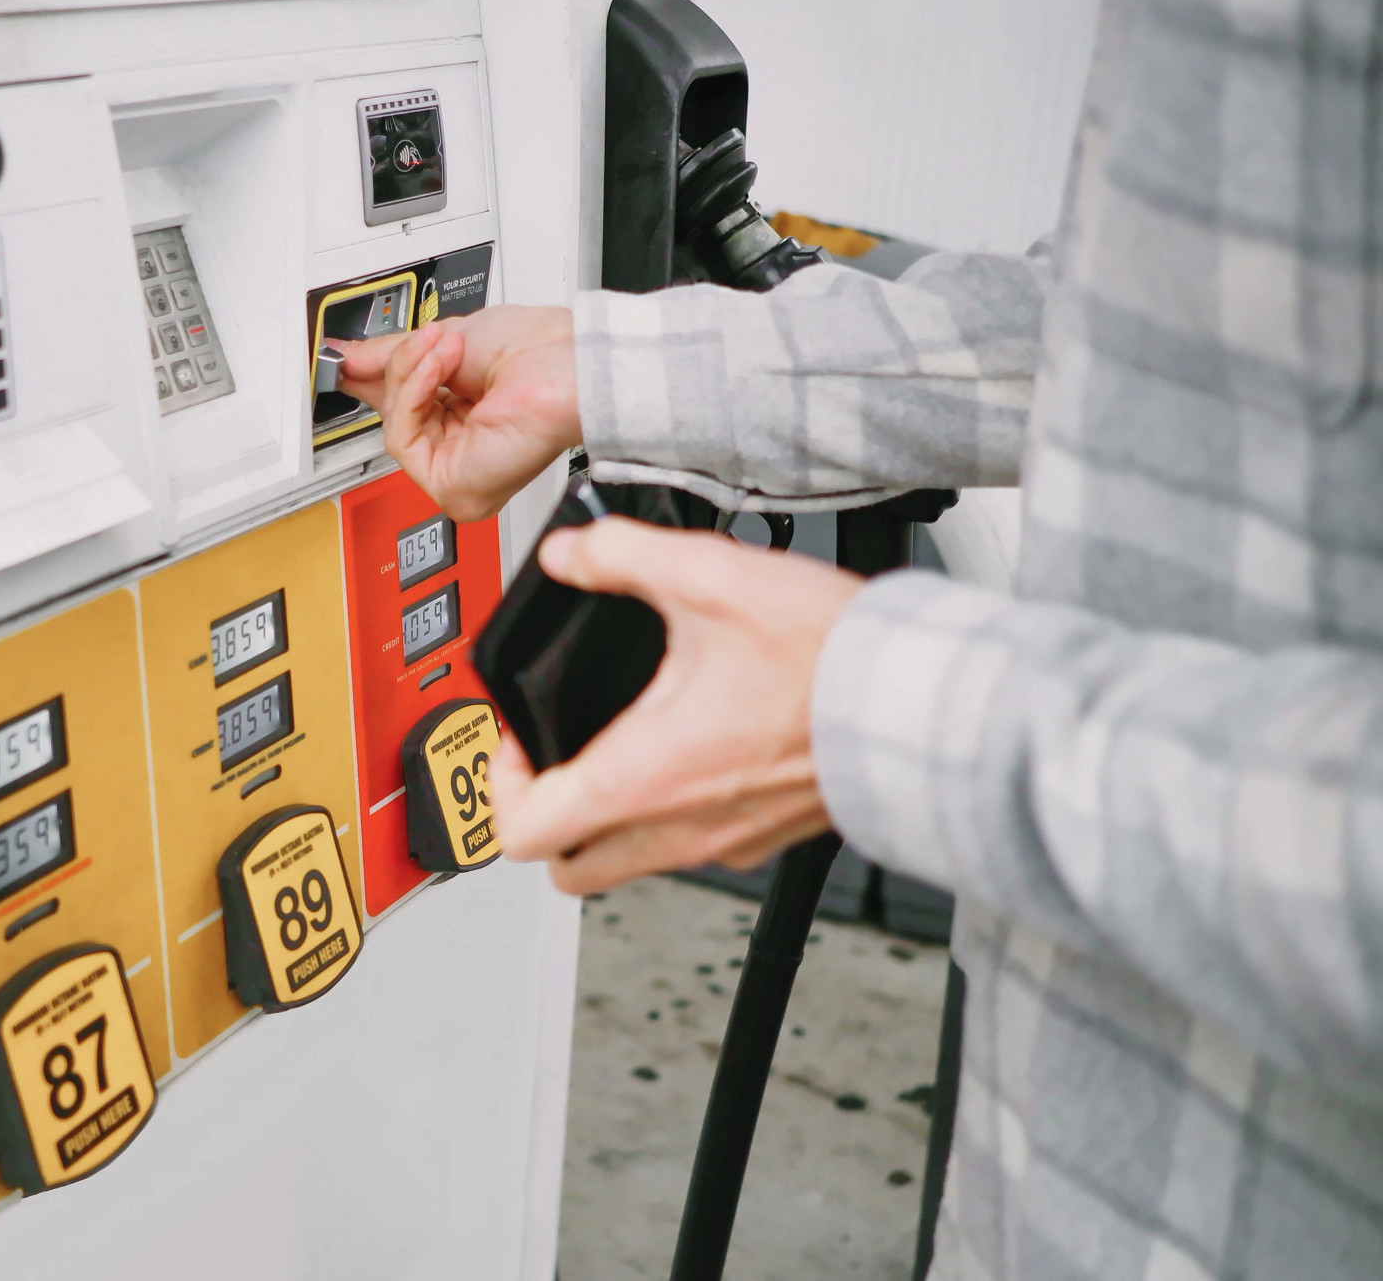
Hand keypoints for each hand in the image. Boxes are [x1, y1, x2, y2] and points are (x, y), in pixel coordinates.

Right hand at [332, 304, 580, 520]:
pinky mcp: (452, 487)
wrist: (565, 364)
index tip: (346, 357)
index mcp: (466, 418)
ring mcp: (458, 472)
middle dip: (400, 368)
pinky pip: (402, 441)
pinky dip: (414, 397)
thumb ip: (392, 356)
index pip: (402, 407)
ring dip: (413, 376)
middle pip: (392, 416)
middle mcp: (463, 450)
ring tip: (444, 350)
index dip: (375, 378)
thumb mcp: (446, 342)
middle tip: (421, 339)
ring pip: (393, 427)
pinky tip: (438, 373)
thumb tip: (348, 358)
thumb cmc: (537, 353)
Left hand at [487, 517, 862, 894]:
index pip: (523, 831)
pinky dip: (668, 812)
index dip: (499, 783)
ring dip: (605, 817)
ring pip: (628, 862)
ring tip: (621, 741)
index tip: (518, 736)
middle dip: (545, 814)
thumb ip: (622, 557)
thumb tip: (573, 553)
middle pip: (569, 868)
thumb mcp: (708, 579)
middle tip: (556, 752)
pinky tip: (692, 747)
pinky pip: (689, 844)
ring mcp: (724, 842)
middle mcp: (676, 828)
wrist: (922, 702)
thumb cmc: (827, 658)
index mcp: (641, 779)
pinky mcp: (765, 836)